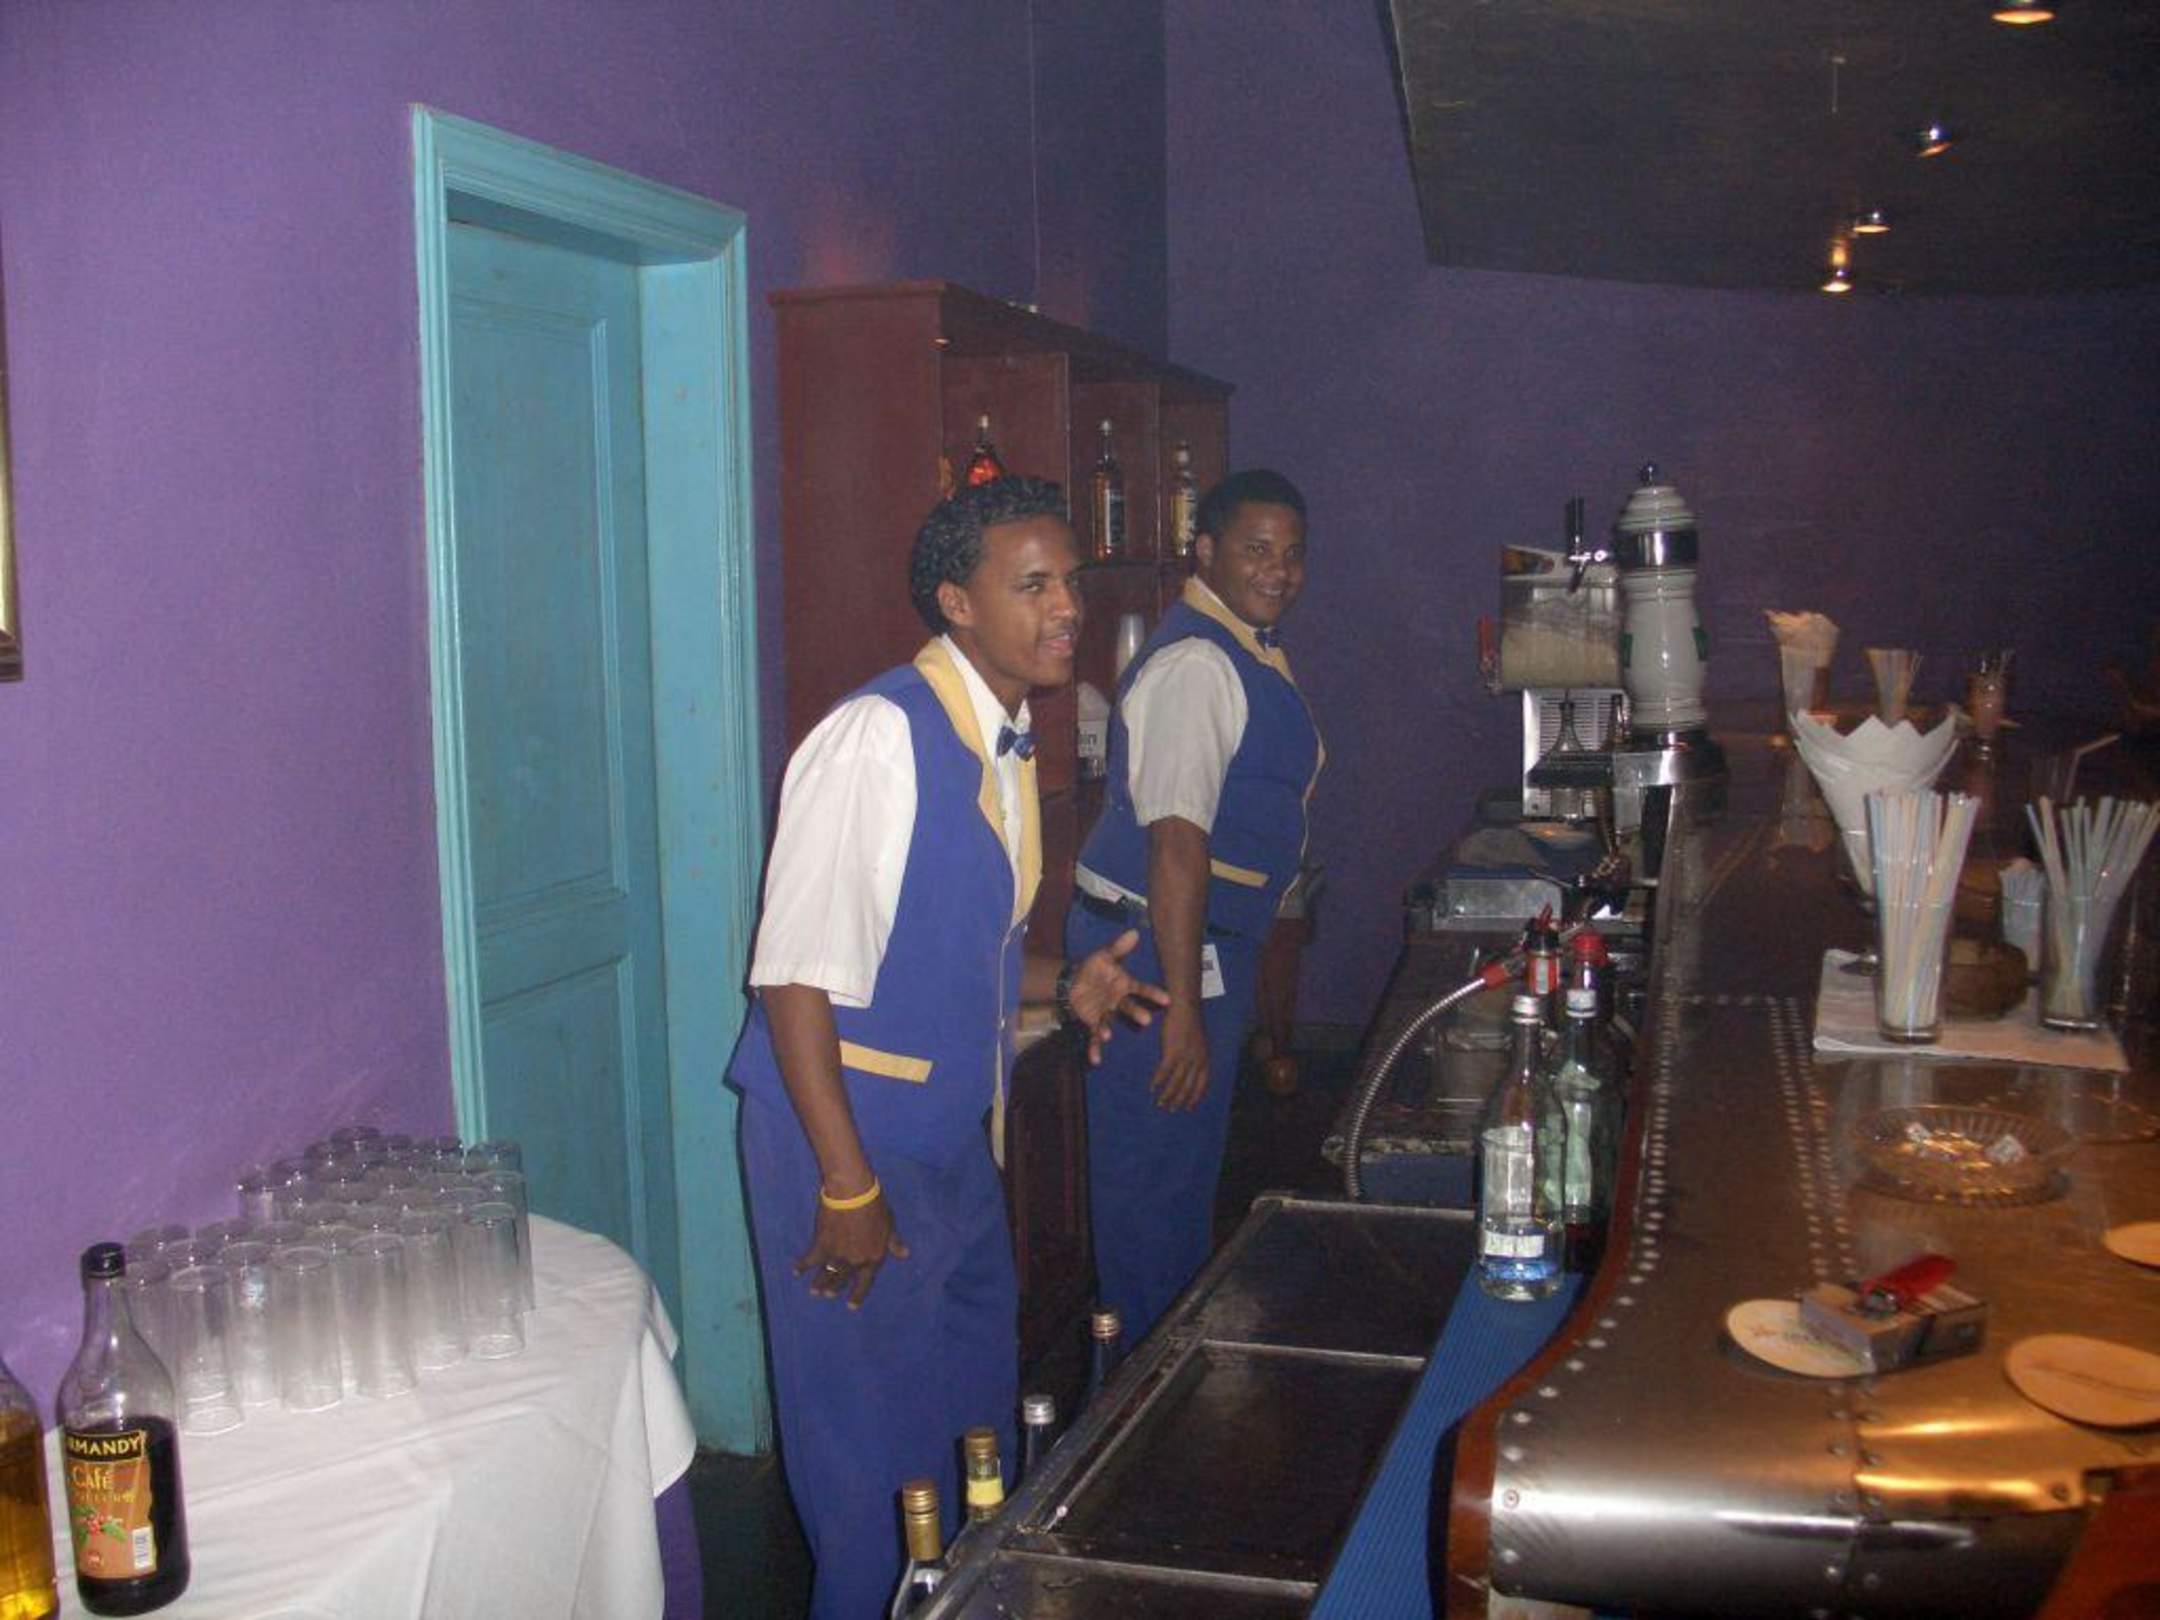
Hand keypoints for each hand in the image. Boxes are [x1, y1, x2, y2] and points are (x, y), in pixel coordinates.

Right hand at [793, 1187, 907, 1307]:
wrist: (853, 1194)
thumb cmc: (875, 1206)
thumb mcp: (889, 1225)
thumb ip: (894, 1242)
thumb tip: (904, 1255)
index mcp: (873, 1258)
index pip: (866, 1282)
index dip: (858, 1295)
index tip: (851, 1306)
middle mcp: (855, 1262)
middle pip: (843, 1280)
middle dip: (834, 1289)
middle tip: (828, 1295)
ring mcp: (838, 1256)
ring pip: (827, 1274)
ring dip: (820, 1283)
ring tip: (815, 1291)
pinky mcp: (821, 1246)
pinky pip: (810, 1260)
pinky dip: (802, 1266)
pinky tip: (796, 1271)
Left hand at [1068, 930, 1171, 1063]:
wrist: (1076, 981)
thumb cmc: (1095, 968)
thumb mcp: (1105, 956)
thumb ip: (1119, 947)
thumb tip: (1134, 932)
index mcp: (1124, 985)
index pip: (1142, 989)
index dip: (1154, 994)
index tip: (1168, 999)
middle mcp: (1118, 1002)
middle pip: (1129, 1008)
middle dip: (1137, 1014)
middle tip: (1146, 1020)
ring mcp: (1106, 1014)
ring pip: (1110, 1023)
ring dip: (1108, 1030)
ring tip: (1108, 1035)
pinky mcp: (1094, 1023)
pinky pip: (1094, 1037)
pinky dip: (1095, 1049)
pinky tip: (1096, 1060)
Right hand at [1148, 1000, 1209, 1110]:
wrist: (1185, 1006)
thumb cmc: (1189, 1022)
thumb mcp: (1198, 1041)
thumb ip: (1195, 1055)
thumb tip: (1188, 1069)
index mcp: (1205, 1058)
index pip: (1202, 1084)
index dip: (1195, 1098)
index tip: (1189, 1108)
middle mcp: (1197, 1060)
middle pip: (1188, 1087)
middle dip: (1179, 1101)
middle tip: (1170, 1109)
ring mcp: (1185, 1057)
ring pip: (1176, 1083)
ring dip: (1167, 1095)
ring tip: (1160, 1103)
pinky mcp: (1172, 1051)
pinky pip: (1164, 1072)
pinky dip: (1158, 1082)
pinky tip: (1152, 1088)